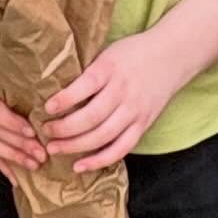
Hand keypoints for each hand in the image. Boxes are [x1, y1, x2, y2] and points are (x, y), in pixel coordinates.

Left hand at [42, 34, 180, 171]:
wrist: (172, 55)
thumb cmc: (133, 52)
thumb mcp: (108, 53)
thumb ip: (89, 71)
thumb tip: (55, 89)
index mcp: (111, 69)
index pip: (84, 86)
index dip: (64, 99)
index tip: (46, 108)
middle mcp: (123, 91)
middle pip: (91, 117)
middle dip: (64, 128)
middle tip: (45, 132)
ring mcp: (134, 110)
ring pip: (102, 136)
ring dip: (75, 146)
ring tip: (54, 148)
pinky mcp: (143, 124)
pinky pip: (120, 148)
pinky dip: (99, 160)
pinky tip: (80, 165)